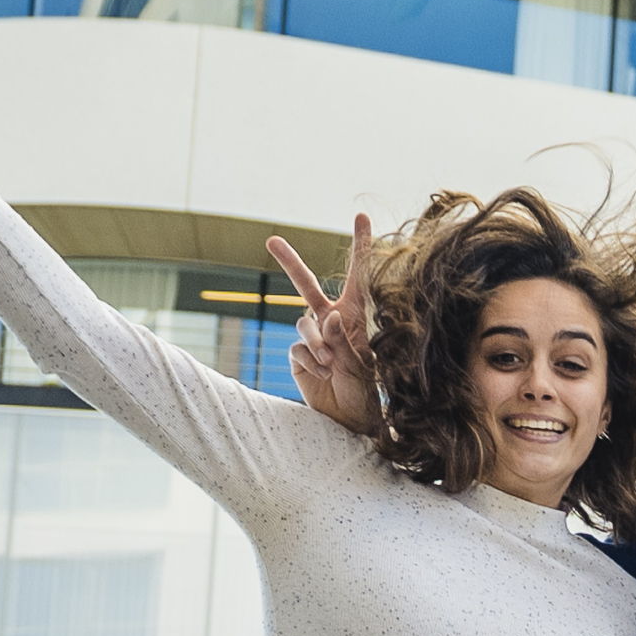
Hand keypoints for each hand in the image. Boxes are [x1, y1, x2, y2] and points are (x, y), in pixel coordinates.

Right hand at [269, 219, 380, 434]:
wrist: (347, 419)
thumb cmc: (364, 391)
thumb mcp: (360, 365)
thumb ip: (344, 339)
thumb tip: (328, 316)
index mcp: (354, 316)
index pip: (357, 276)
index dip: (359, 246)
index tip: (360, 216)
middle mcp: (330, 321)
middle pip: (306, 286)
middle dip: (289, 263)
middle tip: (270, 240)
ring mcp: (312, 337)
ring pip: (303, 324)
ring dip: (317, 344)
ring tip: (333, 365)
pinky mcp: (298, 355)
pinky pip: (297, 349)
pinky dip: (310, 362)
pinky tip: (322, 374)